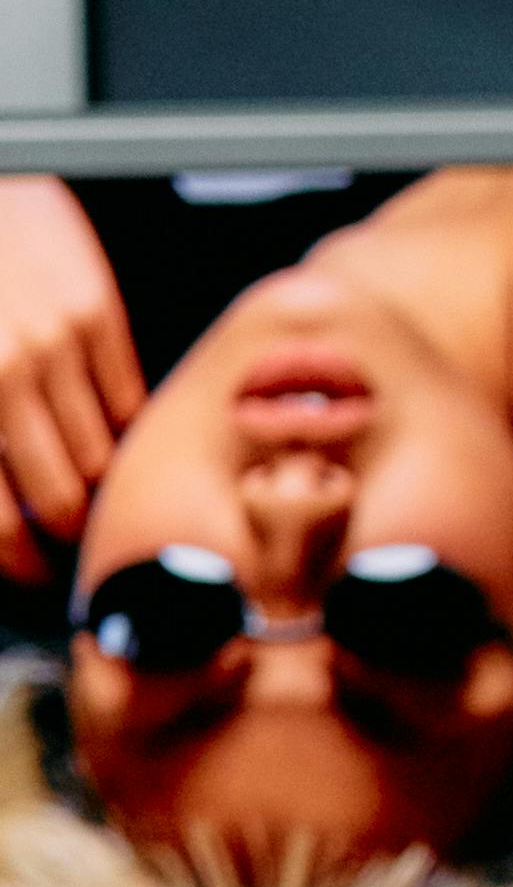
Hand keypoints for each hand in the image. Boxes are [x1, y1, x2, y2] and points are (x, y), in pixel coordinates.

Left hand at [0, 175, 142, 579]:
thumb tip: (4, 518)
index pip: (2, 523)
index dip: (21, 563)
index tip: (32, 574)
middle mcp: (7, 375)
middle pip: (64, 500)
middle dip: (67, 536)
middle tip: (68, 547)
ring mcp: (56, 344)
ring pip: (103, 457)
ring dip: (100, 485)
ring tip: (90, 492)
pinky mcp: (96, 313)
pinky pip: (126, 402)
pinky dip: (121, 430)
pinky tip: (106, 436)